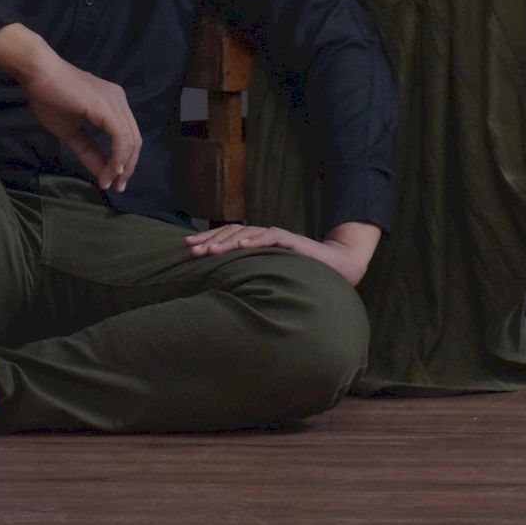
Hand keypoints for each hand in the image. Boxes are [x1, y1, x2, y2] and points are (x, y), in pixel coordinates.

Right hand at [0, 28, 140, 192]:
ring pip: (130, 139)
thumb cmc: (51, 99)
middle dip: (127, 167)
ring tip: (110, 182)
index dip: (123, 162)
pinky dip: (118, 155)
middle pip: (134, 140)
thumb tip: (103, 175)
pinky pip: (120, 136)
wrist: (39, 75)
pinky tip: (111, 170)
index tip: (111, 182)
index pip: (127, 137)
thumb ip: (89, 152)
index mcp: (113, 105)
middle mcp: (120, 101)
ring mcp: (116, 102)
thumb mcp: (72, 133)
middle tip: (116, 187)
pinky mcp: (107, 106)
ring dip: (122, 166)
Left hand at [185, 221, 378, 286]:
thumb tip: (223, 292)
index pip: (227, 238)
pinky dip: (255, 240)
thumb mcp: (271, 277)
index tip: (188, 248)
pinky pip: (270, 237)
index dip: (207, 240)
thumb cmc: (302, 275)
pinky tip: (241, 245)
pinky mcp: (291, 241)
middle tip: (191, 249)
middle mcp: (263, 238)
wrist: (337, 266)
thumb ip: (253, 277)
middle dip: (209, 240)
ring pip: (246, 233)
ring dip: (226, 241)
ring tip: (210, 250)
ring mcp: (276, 238)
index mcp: (256, 245)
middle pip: (231, 232)